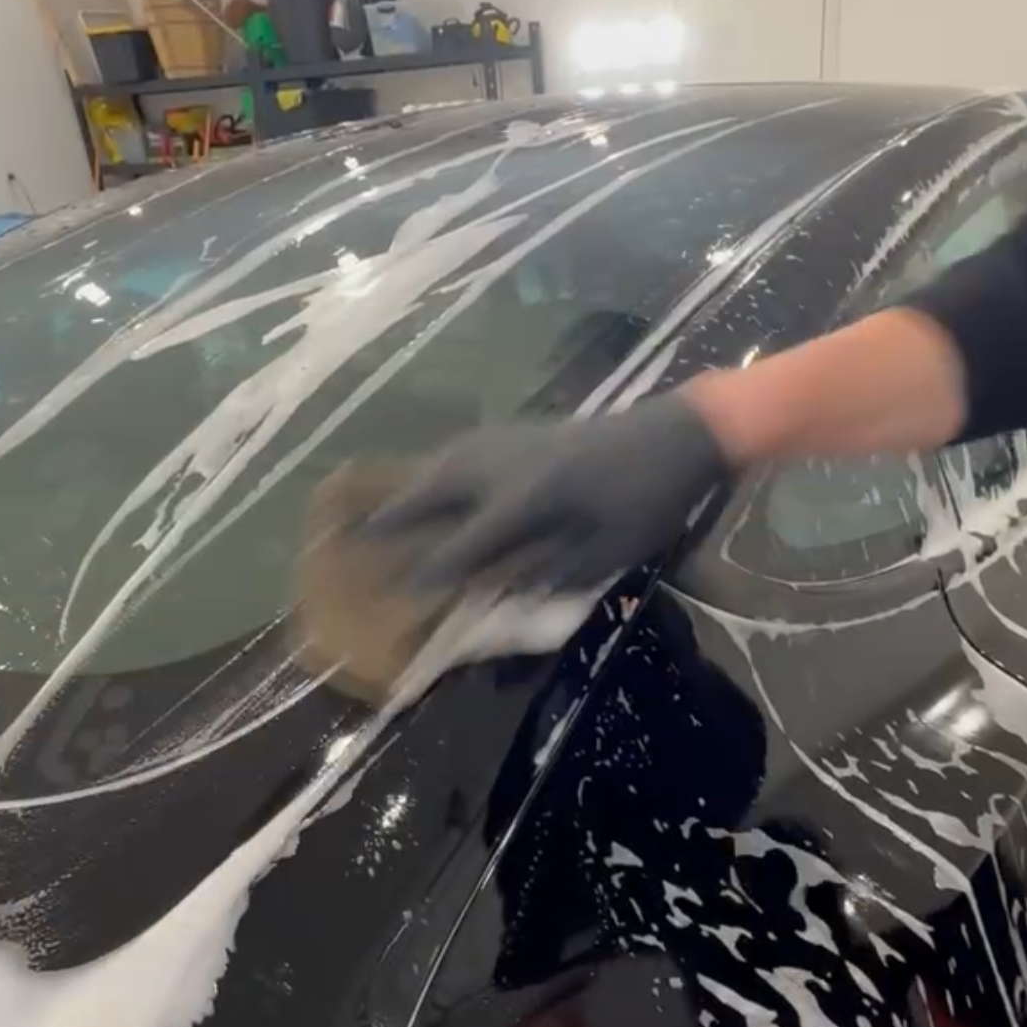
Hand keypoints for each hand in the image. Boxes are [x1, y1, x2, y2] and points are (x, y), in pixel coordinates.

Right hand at [367, 397, 731, 597]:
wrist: (680, 434)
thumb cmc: (652, 500)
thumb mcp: (610, 553)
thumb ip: (554, 575)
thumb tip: (505, 593)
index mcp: (530, 499)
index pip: (465, 543)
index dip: (431, 571)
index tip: (399, 594)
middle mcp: (507, 466)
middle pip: (434, 492)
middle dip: (392, 517)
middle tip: (347, 536)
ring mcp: (512, 442)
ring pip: (443, 466)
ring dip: (408, 489)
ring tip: (372, 511)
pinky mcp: (523, 432)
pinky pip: (461, 453)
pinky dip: (435, 469)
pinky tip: (430, 481)